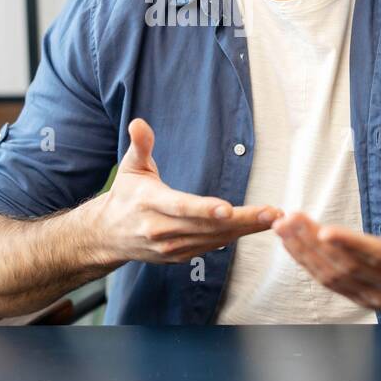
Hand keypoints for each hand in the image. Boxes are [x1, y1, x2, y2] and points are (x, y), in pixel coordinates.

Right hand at [91, 118, 279, 264]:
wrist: (108, 236)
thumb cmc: (125, 196)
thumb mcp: (129, 168)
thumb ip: (140, 146)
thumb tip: (139, 122)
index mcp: (150, 204)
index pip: (180, 206)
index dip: (204, 208)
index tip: (227, 208)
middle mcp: (160, 230)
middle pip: (206, 226)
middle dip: (242, 220)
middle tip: (272, 213)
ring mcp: (170, 248)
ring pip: (214, 239)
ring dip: (246, 230)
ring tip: (273, 218)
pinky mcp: (179, 257)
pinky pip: (211, 247)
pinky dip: (234, 238)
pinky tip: (255, 227)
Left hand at [272, 165, 380, 315]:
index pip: (380, 256)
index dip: (351, 245)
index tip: (325, 231)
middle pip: (347, 266)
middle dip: (313, 242)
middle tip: (289, 218)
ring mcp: (377, 297)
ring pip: (333, 277)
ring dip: (304, 252)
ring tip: (283, 227)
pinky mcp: (364, 299)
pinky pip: (330, 283)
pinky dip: (308, 264)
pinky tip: (292, 244)